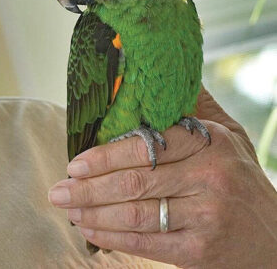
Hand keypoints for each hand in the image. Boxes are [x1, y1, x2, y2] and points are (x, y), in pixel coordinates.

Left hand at [48, 87, 276, 267]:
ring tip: (67, 209)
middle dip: (87, 188)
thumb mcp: (227, 136)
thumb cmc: (237, 180)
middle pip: (134, 181)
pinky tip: (89, 230)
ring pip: (135, 213)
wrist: (273, 239)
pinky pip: (145, 242)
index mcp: (210, 143)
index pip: (147, 146)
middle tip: (58, 190)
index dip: (105, 156)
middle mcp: (210, 177)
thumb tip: (156, 64)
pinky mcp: (200, 250)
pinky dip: (111, 236)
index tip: (74, 163)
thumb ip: (193, 106)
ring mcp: (207, 215)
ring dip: (93, 212)